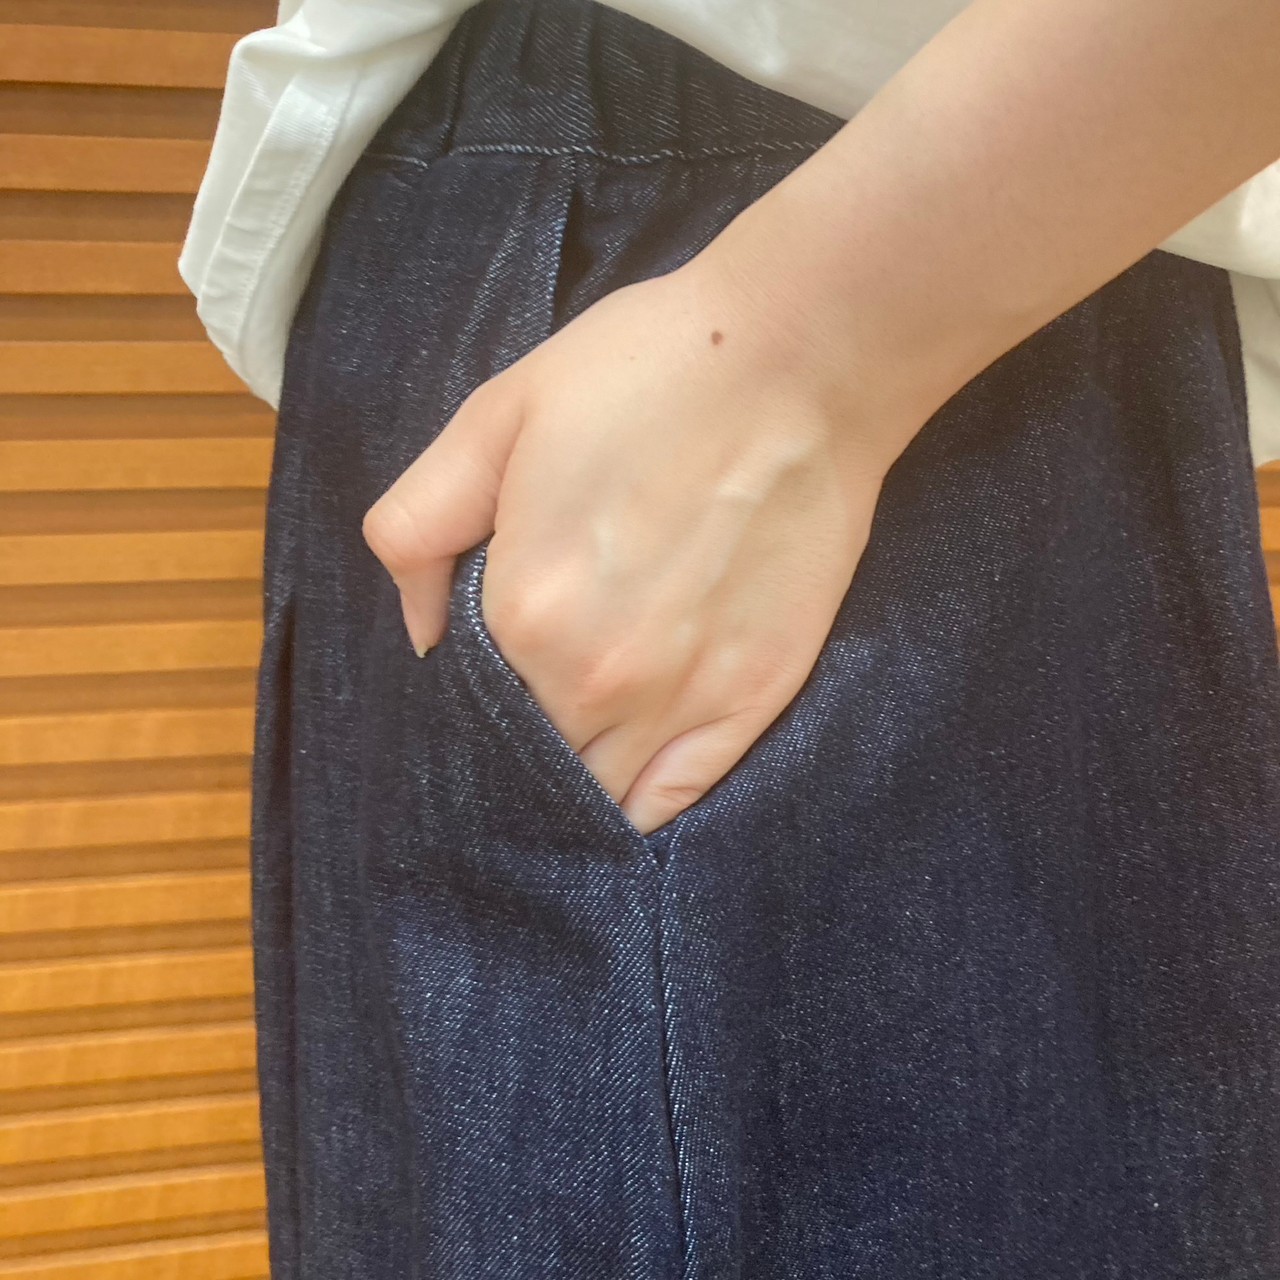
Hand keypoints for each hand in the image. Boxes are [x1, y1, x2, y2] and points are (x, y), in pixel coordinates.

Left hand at [362, 253, 916, 835]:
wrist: (800, 362)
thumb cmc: (645, 373)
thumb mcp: (494, 418)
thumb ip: (419, 530)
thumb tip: (421, 634)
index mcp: (523, 614)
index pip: (465, 707)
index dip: (464, 698)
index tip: (483, 674)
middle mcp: (597, 681)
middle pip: (530, 760)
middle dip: (515, 744)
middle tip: (528, 700)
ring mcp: (683, 701)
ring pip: (599, 795)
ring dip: (575, 781)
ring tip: (577, 738)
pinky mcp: (754, 701)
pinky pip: (675, 801)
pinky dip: (641, 806)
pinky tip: (628, 779)